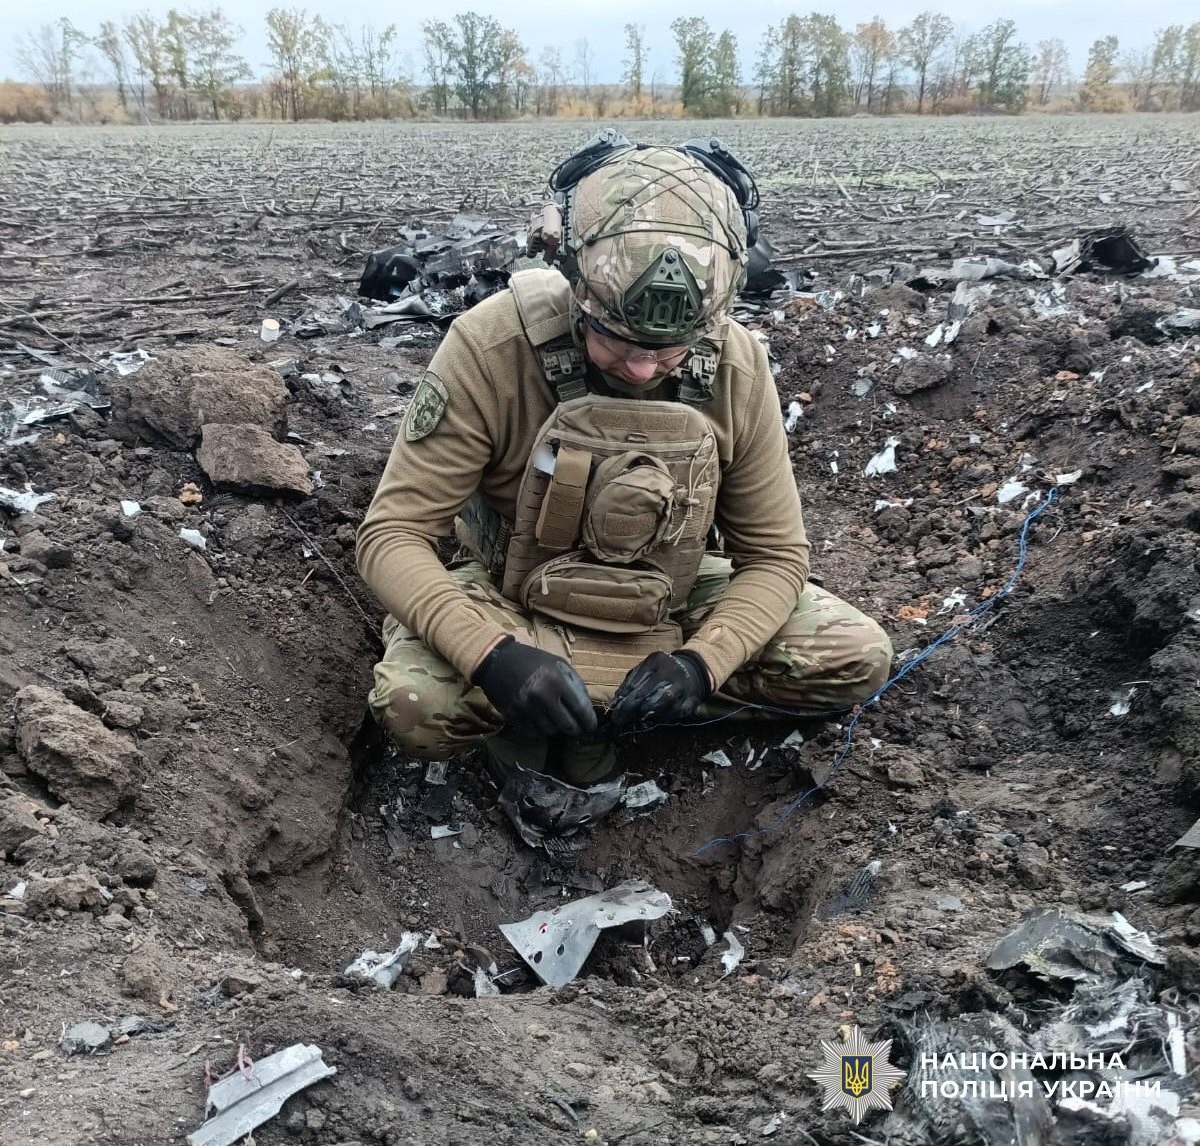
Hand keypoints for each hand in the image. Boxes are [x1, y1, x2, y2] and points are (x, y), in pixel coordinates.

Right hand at [472, 636, 597, 737]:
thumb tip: (587, 709)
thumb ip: (575, 685)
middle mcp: (542, 697)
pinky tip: (541, 719)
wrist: (497, 661)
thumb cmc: (533, 660)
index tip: (591, 726)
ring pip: (550, 731)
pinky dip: (540, 729)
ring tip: (555, 719)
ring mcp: (526, 708)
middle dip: (575, 728)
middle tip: (576, 728)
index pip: (580, 709)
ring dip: (555, 727)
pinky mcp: (513, 716)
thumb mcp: (559, 665)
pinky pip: (533, 732)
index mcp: (556, 681)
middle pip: (567, 725)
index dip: (588, 721)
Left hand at [608, 651, 710, 731]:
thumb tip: (617, 700)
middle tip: (618, 719)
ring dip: (645, 713)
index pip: (635, 683)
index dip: (623, 699)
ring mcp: (682, 688)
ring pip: (659, 706)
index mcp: (657, 661)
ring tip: (636, 717)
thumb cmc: (663, 671)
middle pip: (645, 695)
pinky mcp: (691, 701)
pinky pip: (673, 713)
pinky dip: (662, 717)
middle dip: (629, 709)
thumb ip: (632, 680)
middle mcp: (671, 673)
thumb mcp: (647, 667)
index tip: (614, 710)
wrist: (694, 671)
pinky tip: (654, 716)